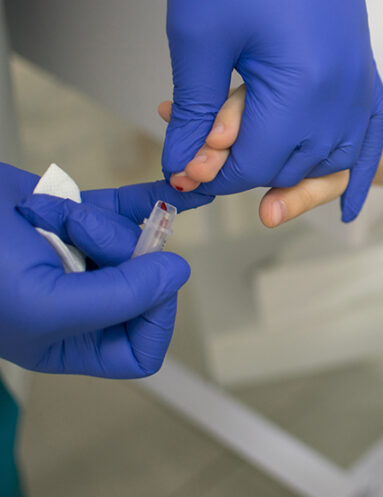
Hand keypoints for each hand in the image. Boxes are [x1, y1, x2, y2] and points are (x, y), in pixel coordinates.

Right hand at [1, 162, 211, 377]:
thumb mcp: (42, 302)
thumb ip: (117, 298)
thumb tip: (174, 277)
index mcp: (66, 342)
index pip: (139, 351)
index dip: (155, 318)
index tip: (145, 284)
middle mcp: (78, 305)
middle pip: (144, 289)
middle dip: (121, 256)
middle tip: (83, 239)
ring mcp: (79, 260)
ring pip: (133, 243)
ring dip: (98, 224)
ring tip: (52, 217)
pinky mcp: (75, 220)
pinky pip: (128, 211)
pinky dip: (151, 201)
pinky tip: (177, 194)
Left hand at [163, 0, 382, 222]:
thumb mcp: (200, 35)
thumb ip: (196, 109)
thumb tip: (185, 162)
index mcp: (302, 89)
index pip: (255, 163)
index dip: (212, 173)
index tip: (182, 171)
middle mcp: (341, 95)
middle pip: (292, 165)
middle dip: (245, 169)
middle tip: (202, 158)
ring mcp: (358, 83)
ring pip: (331, 159)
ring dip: (293, 173)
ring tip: (255, 171)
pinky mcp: (363, 70)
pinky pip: (371, 136)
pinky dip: (357, 171)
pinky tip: (346, 205)